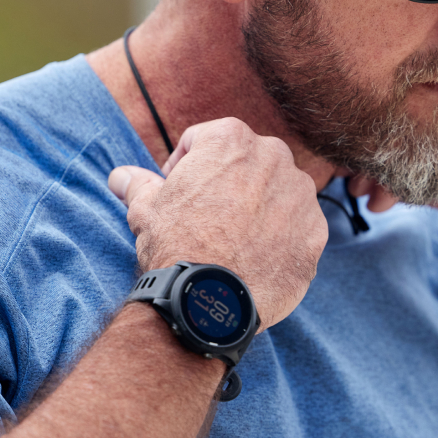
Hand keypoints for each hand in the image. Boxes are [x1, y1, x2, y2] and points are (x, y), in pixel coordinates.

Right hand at [108, 118, 328, 329]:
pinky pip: (298, 227)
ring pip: (278, 192)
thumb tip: (120, 176)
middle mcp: (274, 155)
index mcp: (230, 138)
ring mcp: (300, 193)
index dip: (187, 167)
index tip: (179, 194)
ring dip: (260, 209)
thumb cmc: (175, 246)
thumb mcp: (146, 209)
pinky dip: (282, 238)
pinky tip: (257, 259)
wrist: (210, 299)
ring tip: (234, 242)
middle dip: (230, 185)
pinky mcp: (317, 230)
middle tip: (207, 220)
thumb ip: (138, 184)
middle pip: (248, 163)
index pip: (206, 141)